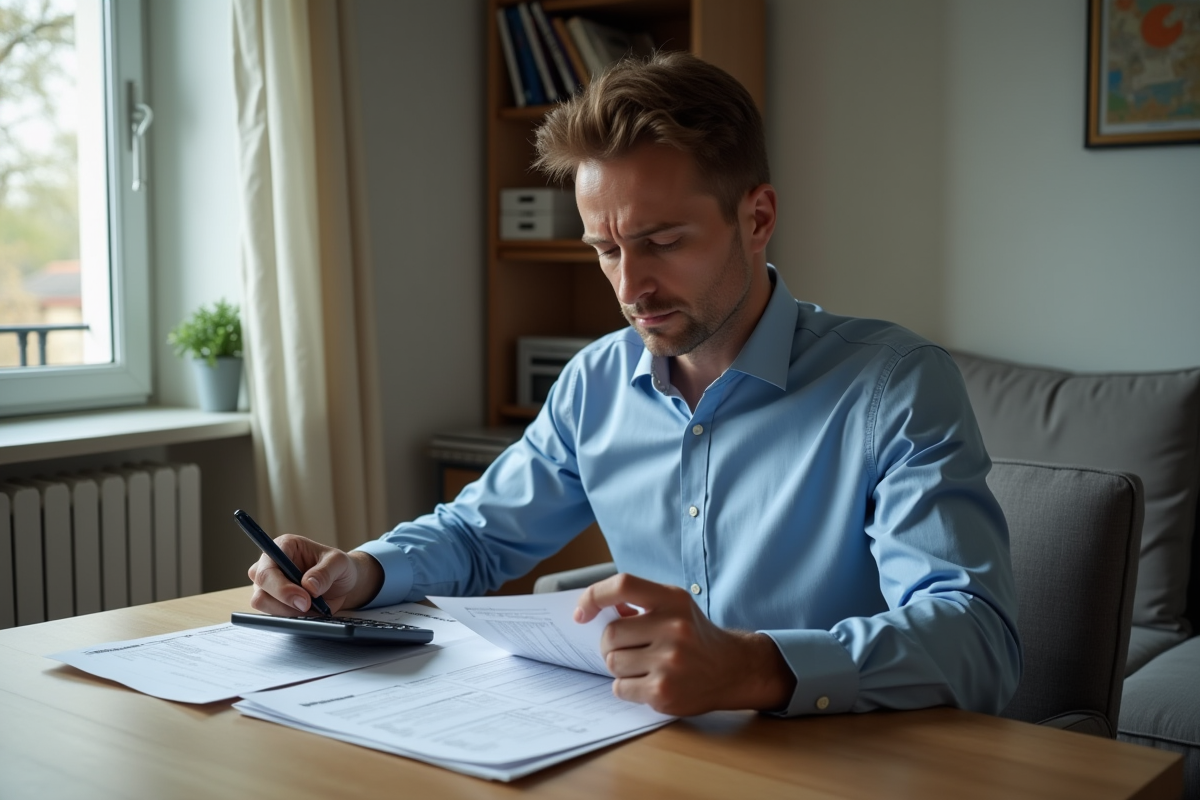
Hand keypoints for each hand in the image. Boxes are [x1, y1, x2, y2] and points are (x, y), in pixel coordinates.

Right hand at [247, 534, 382, 615]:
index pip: (267, 568)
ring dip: (288, 611)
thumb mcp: (339, 563)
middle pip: (260, 587)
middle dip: (285, 601)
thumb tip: (309, 586)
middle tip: (308, 606)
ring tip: (312, 607)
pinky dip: (290, 617)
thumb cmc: (337, 567)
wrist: (341, 583)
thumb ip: (325, 572)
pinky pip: (271, 614)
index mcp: (283, 546)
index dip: (281, 587)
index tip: (304, 599)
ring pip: (263, 603)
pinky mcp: (271, 601)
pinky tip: (308, 611)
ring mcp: (267, 584)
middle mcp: (269, 564)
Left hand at [576, 573, 795, 715]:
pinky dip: (627, 686)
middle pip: (610, 634)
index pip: (622, 586)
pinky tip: (648, 682)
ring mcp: (669, 662)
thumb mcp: (675, 608)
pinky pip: (620, 687)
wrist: (732, 669)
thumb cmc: (695, 635)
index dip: (594, 597)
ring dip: (619, 666)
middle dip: (611, 643)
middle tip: (628, 648)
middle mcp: (673, 628)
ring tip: (643, 665)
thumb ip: (639, 604)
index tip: (582, 614)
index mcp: (673, 600)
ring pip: (612, 662)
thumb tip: (595, 610)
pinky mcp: (664, 691)